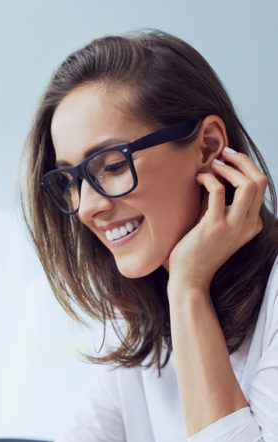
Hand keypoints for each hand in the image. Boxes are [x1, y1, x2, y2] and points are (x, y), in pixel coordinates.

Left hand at [167, 147, 265, 292]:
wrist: (189, 280)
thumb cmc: (197, 253)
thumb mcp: (216, 226)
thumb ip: (219, 205)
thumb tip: (214, 174)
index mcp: (252, 224)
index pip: (260, 187)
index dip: (245, 168)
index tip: (227, 161)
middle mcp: (248, 225)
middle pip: (260, 181)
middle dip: (243, 160)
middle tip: (224, 154)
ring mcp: (234, 226)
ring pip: (248, 183)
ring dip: (230, 167)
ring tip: (213, 164)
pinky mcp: (215, 227)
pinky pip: (217, 190)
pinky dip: (208, 178)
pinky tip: (197, 178)